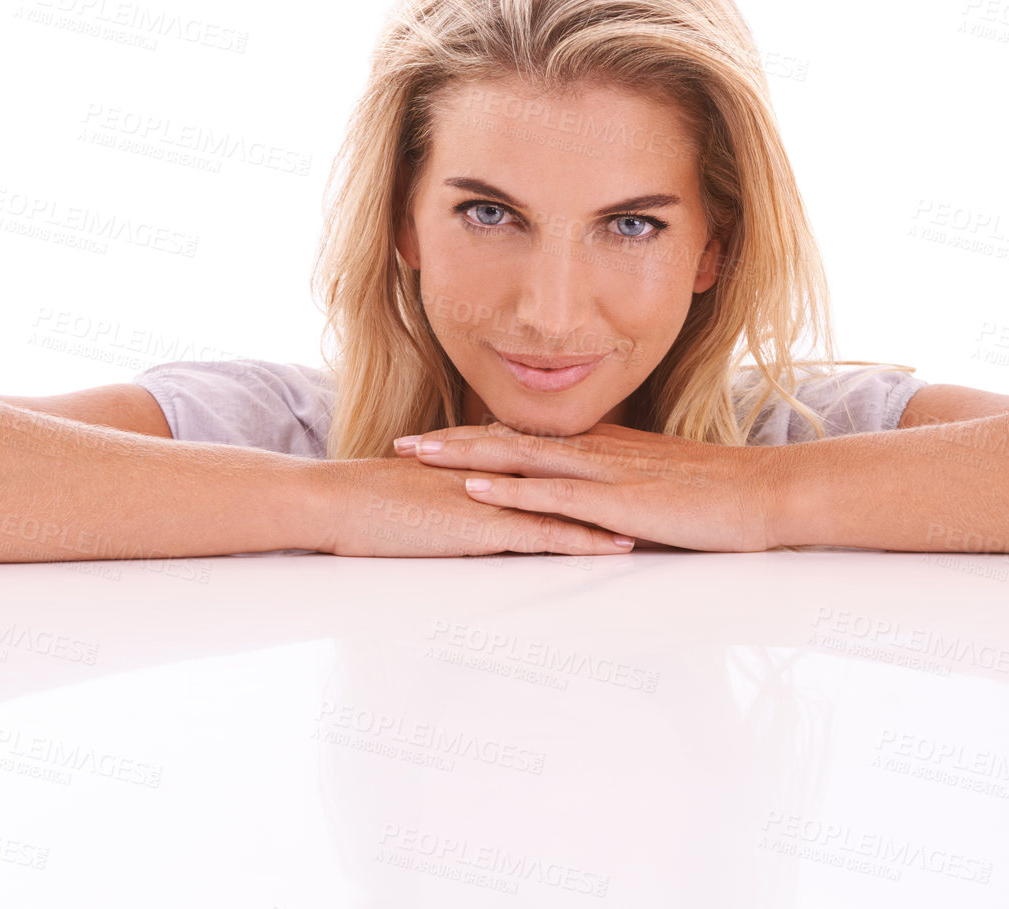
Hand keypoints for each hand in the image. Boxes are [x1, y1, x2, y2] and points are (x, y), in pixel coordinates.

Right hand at [312, 454, 637, 557]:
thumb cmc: (369, 504)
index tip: (642, 471)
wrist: (334, 503)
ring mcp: (494, 499)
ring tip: (668, 518)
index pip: (555, 461)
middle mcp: (500, 473)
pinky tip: (618, 546)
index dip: (601, 466)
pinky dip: (584, 539)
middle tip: (674, 489)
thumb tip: (478, 504)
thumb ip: (460, 494)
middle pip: (576, 475)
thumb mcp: (427, 495)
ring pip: (571, 502)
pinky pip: (544, 535)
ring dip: (619, 510)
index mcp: (488, 463)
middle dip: (626, 482)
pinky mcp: (483, 527)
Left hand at [394, 421, 783, 551]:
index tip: (433, 440)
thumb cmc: (719, 496)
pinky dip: (509, 490)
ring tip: (416, 456)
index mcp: (602, 448)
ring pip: (518, 458)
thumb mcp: (657, 486)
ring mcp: (603, 473)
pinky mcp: (617, 500)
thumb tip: (591, 504)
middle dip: (451, 442)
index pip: (525, 439)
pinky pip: (552, 494)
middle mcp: (594, 451)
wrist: (766, 493)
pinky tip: (475, 490)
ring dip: (463, 457)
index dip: (476, 438)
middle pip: (508, 440)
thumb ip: (620, 489)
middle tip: (400, 445)